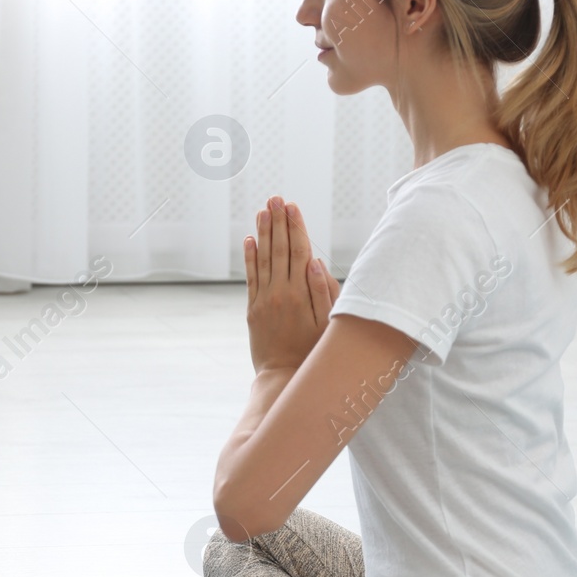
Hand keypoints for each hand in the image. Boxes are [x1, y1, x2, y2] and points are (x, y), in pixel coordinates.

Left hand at [244, 197, 339, 372]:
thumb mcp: (327, 324)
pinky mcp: (253, 310)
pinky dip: (250, 258)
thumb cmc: (313, 353)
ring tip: (262, 211)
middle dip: (278, 222)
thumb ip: (323, 291)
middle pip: (279, 250)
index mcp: (300, 293)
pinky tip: (249, 240)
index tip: (292, 206)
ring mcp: (263, 300)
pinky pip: (251, 278)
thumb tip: (316, 260)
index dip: (295, 227)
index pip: (298, 251)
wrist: (283, 378)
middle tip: (275, 199)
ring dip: (263, 233)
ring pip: (263, 259)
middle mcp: (279, 292)